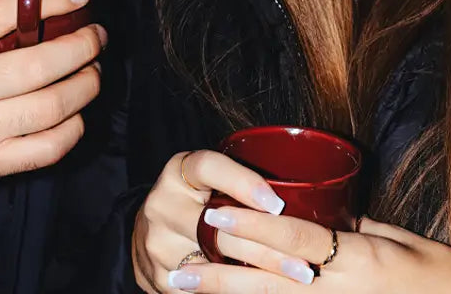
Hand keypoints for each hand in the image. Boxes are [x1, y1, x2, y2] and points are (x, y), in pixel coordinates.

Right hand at [132, 149, 287, 293]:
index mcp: (178, 171)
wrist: (147, 232)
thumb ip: (236, 183)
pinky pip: (203, 290)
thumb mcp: (206, 180)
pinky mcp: (159, 277)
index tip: (277, 204)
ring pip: (215, 264)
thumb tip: (296, 192)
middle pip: (217, 227)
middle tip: (303, 266)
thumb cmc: (192, 200)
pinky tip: (261, 292)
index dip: (244, 183)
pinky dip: (235, 291)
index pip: (209, 168)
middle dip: (266, 249)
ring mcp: (157, 243)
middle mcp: (163, 204)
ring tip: (293, 282)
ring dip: (258, 278)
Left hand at [168, 210, 450, 292]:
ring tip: (189, 292)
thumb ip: (355, 225)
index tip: (217, 216)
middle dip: (222, 274)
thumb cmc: (444, 278)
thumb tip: (322, 211)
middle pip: (270, 283)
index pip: (295, 240)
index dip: (253, 228)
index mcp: (358, 260)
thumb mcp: (400, 239)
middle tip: (180, 268)